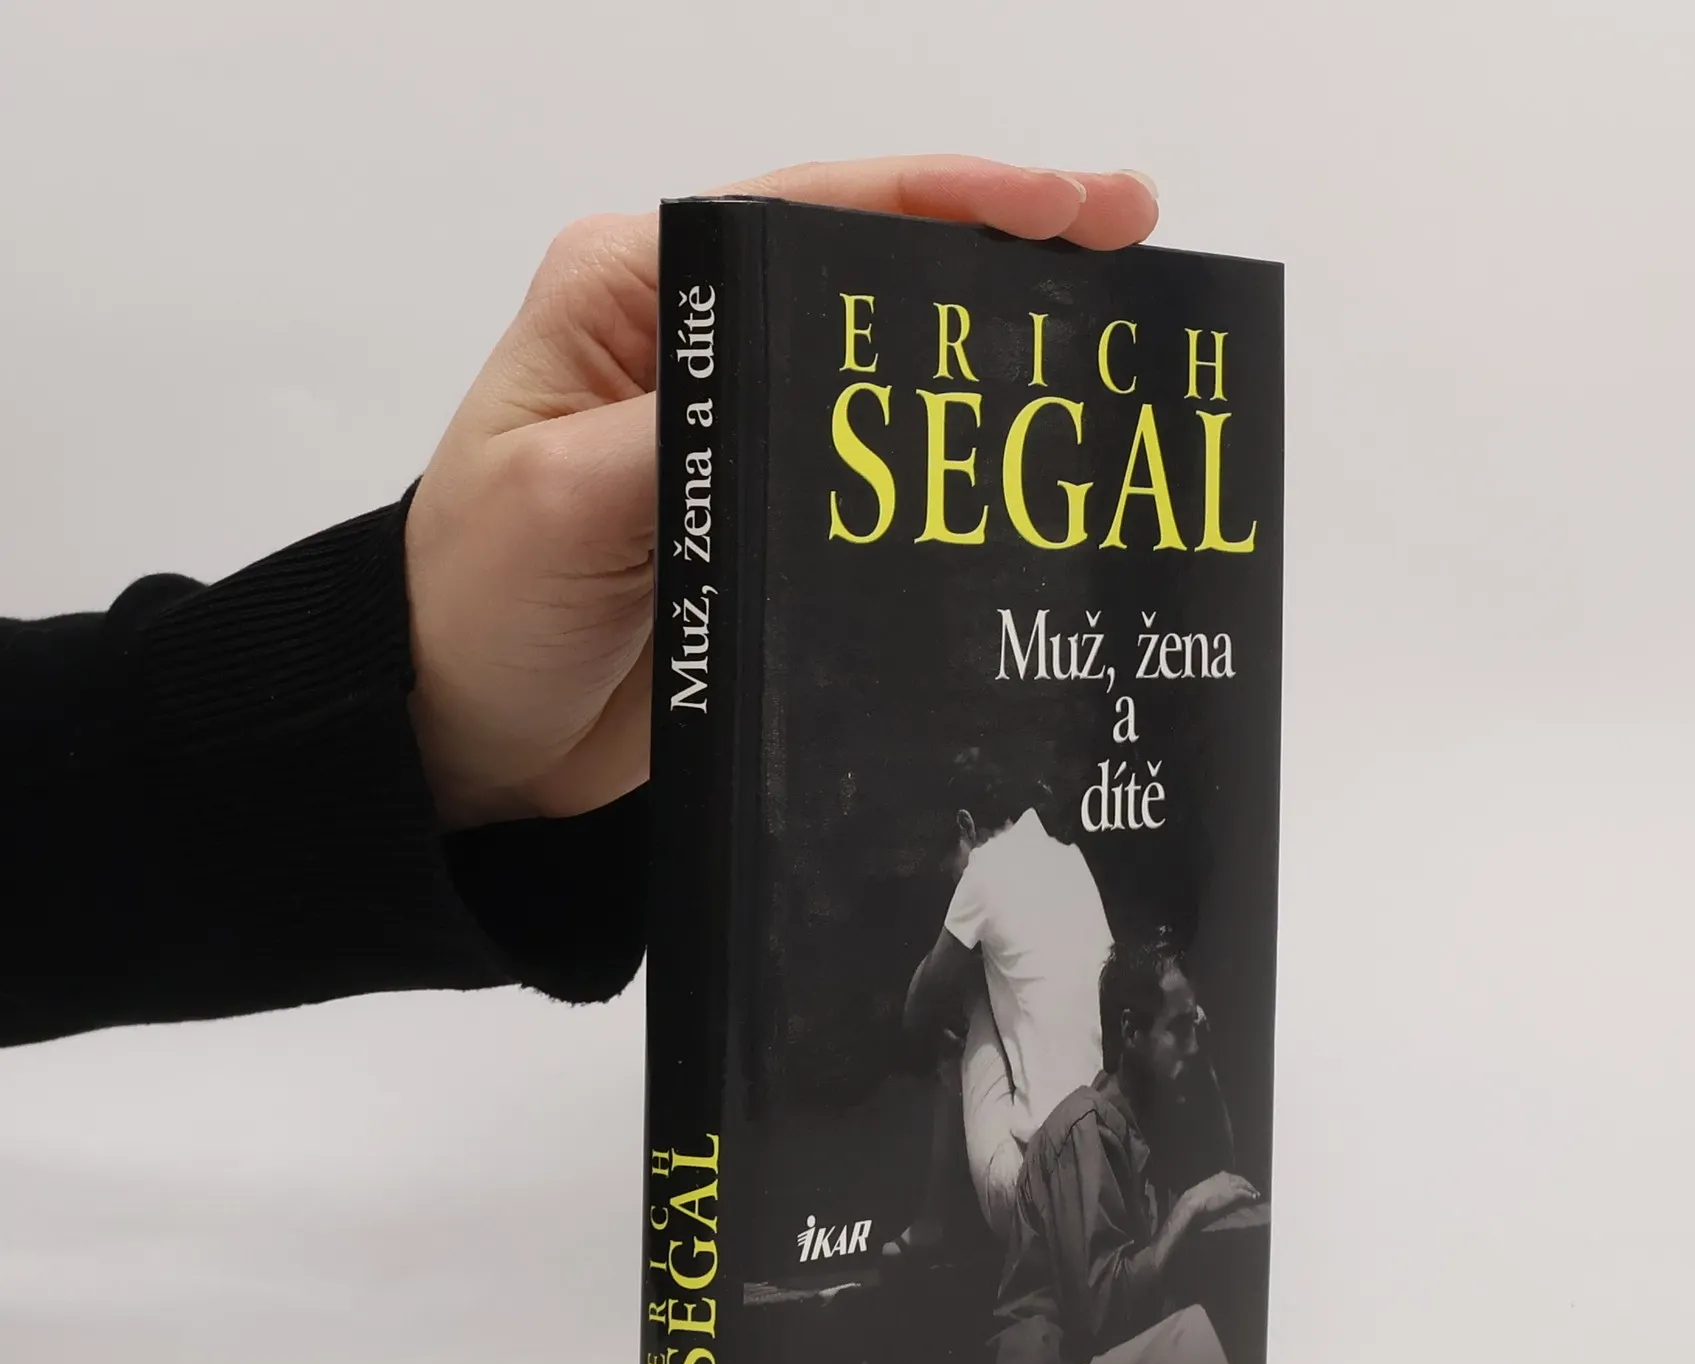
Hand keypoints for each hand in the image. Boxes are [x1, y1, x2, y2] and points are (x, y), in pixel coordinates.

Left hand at [403, 156, 1160, 828]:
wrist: (467, 739)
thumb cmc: (482, 601)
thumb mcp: (568, 500)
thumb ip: (690, 430)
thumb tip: (815, 390)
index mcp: (638, 296)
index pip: (815, 215)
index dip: (956, 201)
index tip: (1074, 206)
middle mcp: (699, 348)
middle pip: (874, 282)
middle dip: (1004, 269)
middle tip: (1135, 270)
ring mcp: (741, 440)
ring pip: (889, 384)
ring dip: (994, 376)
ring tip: (1116, 372)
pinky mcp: (766, 527)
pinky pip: (876, 487)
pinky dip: (953, 480)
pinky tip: (1030, 491)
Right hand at [1181, 1171, 1261, 1226]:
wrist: (1194, 1201)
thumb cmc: (1195, 1197)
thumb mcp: (1205, 1189)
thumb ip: (1212, 1189)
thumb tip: (1215, 1193)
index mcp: (1217, 1176)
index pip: (1231, 1176)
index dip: (1238, 1180)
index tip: (1241, 1184)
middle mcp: (1224, 1177)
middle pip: (1240, 1179)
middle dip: (1246, 1183)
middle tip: (1252, 1188)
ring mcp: (1229, 1184)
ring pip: (1243, 1184)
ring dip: (1250, 1188)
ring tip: (1255, 1193)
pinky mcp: (1232, 1193)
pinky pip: (1244, 1192)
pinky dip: (1250, 1194)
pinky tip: (1253, 1197)